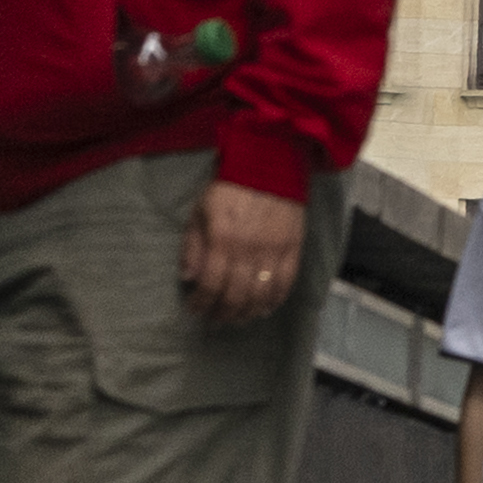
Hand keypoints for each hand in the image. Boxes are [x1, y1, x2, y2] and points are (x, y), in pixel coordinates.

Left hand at [184, 175, 306, 324]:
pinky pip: (286, 282)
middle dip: (223, 314)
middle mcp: (248, 250)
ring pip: (261, 295)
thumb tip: (188, 277)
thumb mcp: (200, 211)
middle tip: (216, 320)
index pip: (210, 285)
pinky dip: (276, 300)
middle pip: (236, 296)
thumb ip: (193, 246)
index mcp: (222, 240)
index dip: (201, 303)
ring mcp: (274, 250)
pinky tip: (266, 308)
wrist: (269, 162)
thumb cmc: (229, 188)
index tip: (195, 309)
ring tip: (239, 318)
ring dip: (248, 312)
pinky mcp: (294, 247)